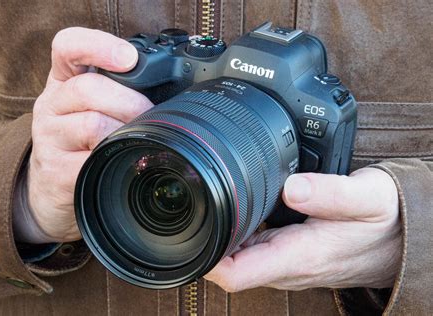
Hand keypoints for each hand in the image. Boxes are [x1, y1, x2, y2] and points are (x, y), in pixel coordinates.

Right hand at [27, 27, 152, 241]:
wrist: (51, 185)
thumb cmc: (82, 137)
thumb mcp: (93, 105)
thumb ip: (122, 89)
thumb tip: (175, 90)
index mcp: (63, 80)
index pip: (68, 46)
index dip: (98, 45)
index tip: (129, 58)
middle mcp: (51, 104)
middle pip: (88, 88)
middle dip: (130, 102)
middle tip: (147, 115)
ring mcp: (50, 138)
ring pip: (92, 124)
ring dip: (125, 132)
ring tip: (137, 139)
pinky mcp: (56, 171)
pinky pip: (92, 161)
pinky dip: (114, 159)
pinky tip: (121, 160)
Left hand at [205, 167, 401, 291]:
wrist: (399, 240)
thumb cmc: (384, 221)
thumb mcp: (366, 198)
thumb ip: (330, 193)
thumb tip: (290, 187)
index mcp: (298, 256)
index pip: (236, 274)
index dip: (206, 260)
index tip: (190, 233)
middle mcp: (285, 267)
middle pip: (226, 264)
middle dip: (204, 239)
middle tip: (195, 202)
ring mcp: (283, 263)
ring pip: (236, 256)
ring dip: (220, 234)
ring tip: (213, 201)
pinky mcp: (286, 255)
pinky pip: (250, 249)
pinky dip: (237, 231)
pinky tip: (238, 210)